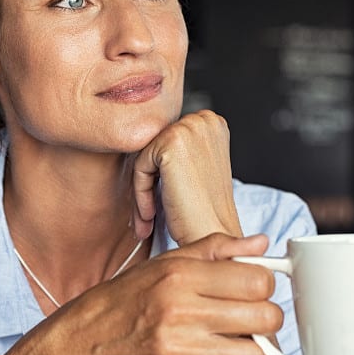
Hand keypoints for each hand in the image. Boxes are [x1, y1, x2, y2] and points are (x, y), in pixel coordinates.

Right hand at [52, 233, 281, 354]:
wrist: (83, 341)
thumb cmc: (126, 298)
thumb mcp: (166, 262)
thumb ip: (216, 249)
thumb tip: (261, 244)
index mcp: (179, 275)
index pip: (256, 280)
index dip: (264, 283)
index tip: (254, 286)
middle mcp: (180, 311)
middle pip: (263, 317)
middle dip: (266, 314)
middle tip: (251, 312)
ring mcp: (178, 349)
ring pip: (253, 354)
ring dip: (250, 346)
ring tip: (233, 336)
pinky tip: (212, 353)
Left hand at [132, 110, 240, 244]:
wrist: (213, 235)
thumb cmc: (204, 210)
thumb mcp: (196, 167)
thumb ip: (178, 148)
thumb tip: (143, 140)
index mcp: (212, 122)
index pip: (167, 140)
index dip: (161, 174)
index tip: (161, 200)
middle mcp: (204, 119)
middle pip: (155, 147)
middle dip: (150, 182)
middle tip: (150, 215)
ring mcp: (189, 128)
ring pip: (145, 157)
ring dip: (143, 191)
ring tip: (149, 218)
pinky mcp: (172, 142)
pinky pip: (140, 167)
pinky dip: (141, 194)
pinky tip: (151, 215)